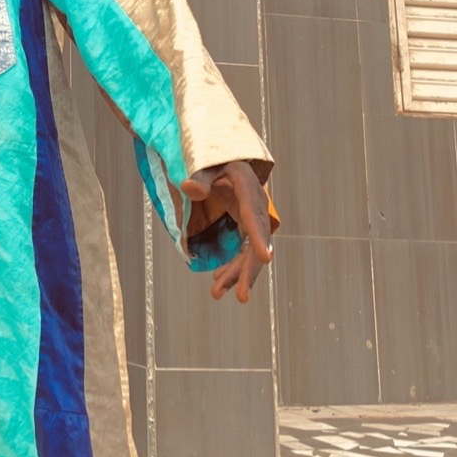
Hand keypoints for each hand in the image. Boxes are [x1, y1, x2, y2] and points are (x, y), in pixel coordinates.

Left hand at [180, 161, 274, 303]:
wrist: (223, 159)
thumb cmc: (213, 159)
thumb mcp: (204, 163)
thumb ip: (199, 177)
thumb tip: (189, 189)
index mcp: (248, 188)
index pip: (253, 215)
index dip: (259, 237)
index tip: (266, 258)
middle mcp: (256, 206)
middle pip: (257, 242)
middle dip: (249, 271)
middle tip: (242, 297)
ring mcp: (252, 218)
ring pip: (250, 253)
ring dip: (237, 274)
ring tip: (217, 293)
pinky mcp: (246, 226)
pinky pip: (243, 251)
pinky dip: (233, 267)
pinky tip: (219, 280)